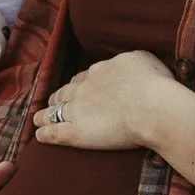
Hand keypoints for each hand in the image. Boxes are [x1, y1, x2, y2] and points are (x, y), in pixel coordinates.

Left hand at [33, 50, 177, 151]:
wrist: (152, 107)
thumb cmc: (155, 84)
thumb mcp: (143, 59)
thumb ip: (130, 60)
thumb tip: (128, 64)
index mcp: (99, 70)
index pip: (82, 78)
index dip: (78, 85)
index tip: (77, 89)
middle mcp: (83, 88)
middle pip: (64, 93)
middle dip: (58, 97)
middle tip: (53, 103)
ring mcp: (76, 110)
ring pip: (53, 111)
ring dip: (44, 114)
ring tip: (38, 119)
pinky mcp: (75, 133)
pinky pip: (53, 132)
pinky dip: (44, 133)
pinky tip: (39, 135)